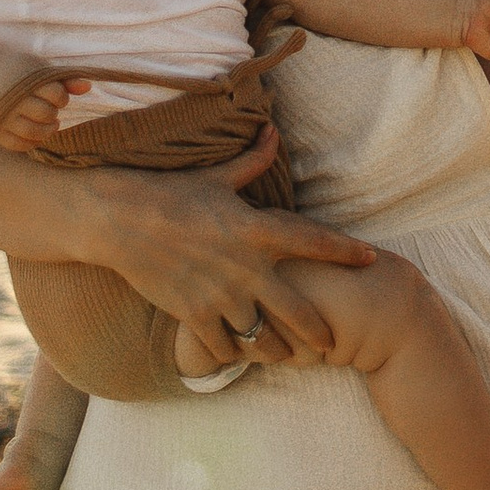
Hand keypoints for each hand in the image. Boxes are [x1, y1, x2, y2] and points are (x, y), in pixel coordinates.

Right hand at [0, 58, 87, 154]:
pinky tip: (37, 135)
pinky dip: (32, 143)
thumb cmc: (19, 73)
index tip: (58, 97)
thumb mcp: (39, 71)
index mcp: (26, 82)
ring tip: (50, 125)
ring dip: (47, 132)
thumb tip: (88, 86)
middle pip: (45, 114)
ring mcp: (3, 118)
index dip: (62, 97)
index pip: (55, 94)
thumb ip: (64, 80)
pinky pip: (17, 145)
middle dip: (53, 114)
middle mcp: (14, 101)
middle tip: (50, 111)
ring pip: (32, 132)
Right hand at [88, 150, 379, 369]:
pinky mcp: (193, 314)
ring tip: (286, 357)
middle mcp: (245, 267)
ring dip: (275, 349)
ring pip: (261, 335)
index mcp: (256, 229)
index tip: (371, 259)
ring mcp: (219, 295)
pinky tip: (237, 355)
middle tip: (333, 344)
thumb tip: (273, 132)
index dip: (345, 250)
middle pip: (296, 308)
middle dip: (318, 329)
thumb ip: (252, 162)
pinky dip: (232, 353)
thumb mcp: (216, 176)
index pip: (314, 241)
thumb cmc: (170, 193)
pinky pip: (223, 345)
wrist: (119, 220)